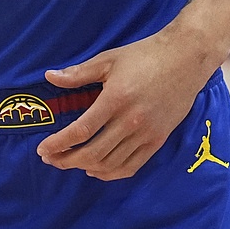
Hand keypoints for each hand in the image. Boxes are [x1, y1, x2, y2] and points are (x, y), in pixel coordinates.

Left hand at [37, 23, 220, 180]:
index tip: (43, 149)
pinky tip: (96, 169)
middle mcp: (131, 121)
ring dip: (85, 167)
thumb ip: (79, 73)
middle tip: (51, 159)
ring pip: (110, 163)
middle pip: (93, 153)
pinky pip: (131, 166)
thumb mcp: (109, 59)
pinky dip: (111, 173)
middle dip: (67, 160)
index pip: (81, 130)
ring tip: (70, 163)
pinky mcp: (158, 141)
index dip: (59, 144)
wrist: (186, 59)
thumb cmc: (145, 55)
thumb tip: (50, 76)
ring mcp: (146, 134)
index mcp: (116, 99)